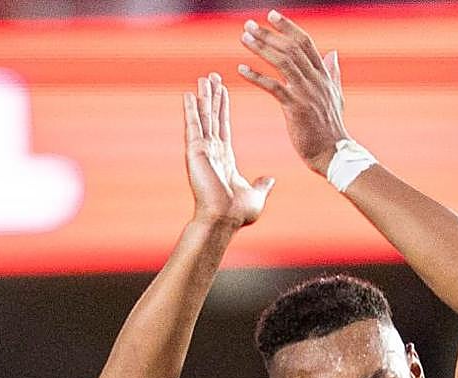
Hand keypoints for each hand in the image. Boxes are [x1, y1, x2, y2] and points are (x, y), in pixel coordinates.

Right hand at [184, 73, 274, 227]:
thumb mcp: (255, 195)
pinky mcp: (196, 152)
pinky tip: (188, 94)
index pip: (223, 126)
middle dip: (213, 96)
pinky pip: (194, 126)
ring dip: (203, 97)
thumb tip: (269, 179)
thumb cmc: (236, 214)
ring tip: (204, 78)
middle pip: (212, 117)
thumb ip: (262, 184)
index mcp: (224, 159)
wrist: (223, 220)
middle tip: (212, 76)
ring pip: (204, 117)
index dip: (224, 107)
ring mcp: (202, 151)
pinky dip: (191, 110)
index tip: (223, 90)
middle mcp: (212, 152)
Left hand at [238, 10, 348, 175]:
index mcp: (323, 75)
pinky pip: (273, 86)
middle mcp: (315, 79)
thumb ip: (332, 73)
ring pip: (282, 62)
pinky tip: (241, 69)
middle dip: (269, 34)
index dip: (288, 27)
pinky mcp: (296, 107)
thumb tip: (332, 54)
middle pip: (290, 48)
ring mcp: (306, 92)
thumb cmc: (330, 128)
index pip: (305, 43)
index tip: (272, 15)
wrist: (333, 153)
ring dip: (261, 48)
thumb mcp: (335, 96)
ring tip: (244, 38)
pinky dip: (256, 76)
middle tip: (249, 25)